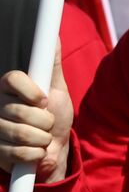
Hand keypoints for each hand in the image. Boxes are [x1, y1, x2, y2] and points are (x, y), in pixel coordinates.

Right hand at [0, 45, 72, 182]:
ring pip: (22, 133)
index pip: (12, 79)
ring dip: (42, 139)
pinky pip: (21, 153)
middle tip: (47, 122)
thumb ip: (51, 64)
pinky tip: (35, 151)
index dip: (31, 91)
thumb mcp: (56, 89)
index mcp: (9, 88)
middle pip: (22, 111)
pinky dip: (37, 154)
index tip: (44, 100)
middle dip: (45, 121)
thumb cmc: (53, 115)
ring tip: (42, 137)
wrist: (53, 148)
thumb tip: (52, 37)